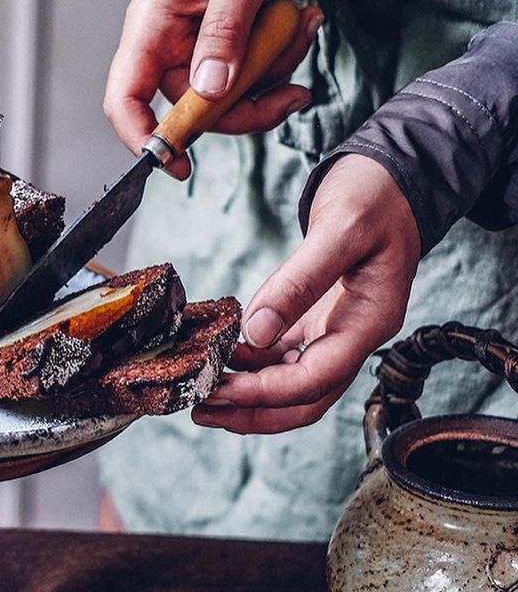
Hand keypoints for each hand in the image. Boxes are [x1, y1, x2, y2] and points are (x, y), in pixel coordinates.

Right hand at [104, 0, 322, 178]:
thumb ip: (226, 31)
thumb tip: (210, 91)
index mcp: (151, 27)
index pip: (125, 98)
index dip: (143, 138)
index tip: (177, 165)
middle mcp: (164, 48)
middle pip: (192, 112)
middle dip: (248, 106)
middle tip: (294, 92)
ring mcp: (191, 54)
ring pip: (227, 100)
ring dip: (272, 77)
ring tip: (301, 26)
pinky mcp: (218, 54)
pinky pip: (246, 80)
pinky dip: (278, 62)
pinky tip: (298, 25)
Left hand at [192, 155, 419, 433]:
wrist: (392, 179)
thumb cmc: (375, 196)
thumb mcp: (340, 228)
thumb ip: (300, 281)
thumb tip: (255, 332)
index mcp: (370, 322)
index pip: (315, 379)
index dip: (265, 393)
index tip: (219, 391)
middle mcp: (354, 335)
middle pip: (304, 399)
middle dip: (253, 412)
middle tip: (200, 409)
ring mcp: (335, 330)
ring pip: (292, 382)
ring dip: (247, 395)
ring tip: (200, 393)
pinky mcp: (316, 318)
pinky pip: (282, 355)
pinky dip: (250, 364)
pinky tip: (218, 360)